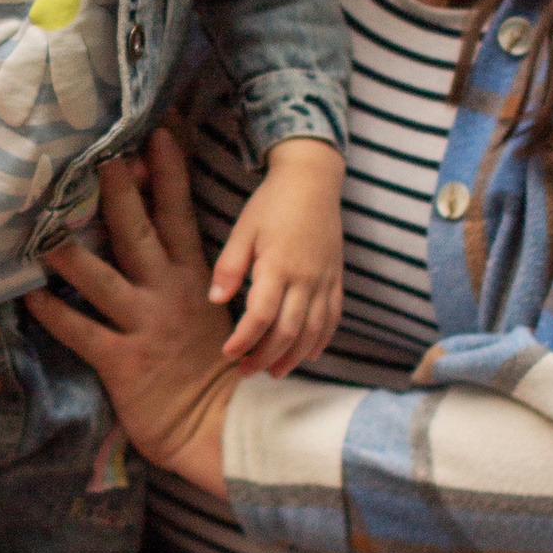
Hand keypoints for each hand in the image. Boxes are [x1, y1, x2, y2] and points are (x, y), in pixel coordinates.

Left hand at [28, 131, 239, 499]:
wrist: (225, 425)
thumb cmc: (217, 367)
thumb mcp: (210, 310)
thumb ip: (183, 272)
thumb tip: (158, 234)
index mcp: (196, 277)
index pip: (180, 213)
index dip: (169, 171)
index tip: (156, 133)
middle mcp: (168, 293)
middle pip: (139, 230)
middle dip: (117, 191)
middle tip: (96, 155)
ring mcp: (145, 325)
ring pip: (101, 277)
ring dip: (69, 251)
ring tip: (40, 226)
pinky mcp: (122, 361)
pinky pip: (80, 331)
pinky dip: (52, 313)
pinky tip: (27, 295)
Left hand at [207, 137, 344, 377]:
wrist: (313, 180)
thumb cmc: (272, 203)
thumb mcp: (244, 229)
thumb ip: (230, 265)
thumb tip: (216, 300)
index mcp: (278, 265)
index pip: (261, 315)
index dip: (245, 340)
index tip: (229, 354)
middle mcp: (305, 277)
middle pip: (288, 331)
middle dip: (266, 357)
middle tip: (246, 373)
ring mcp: (324, 279)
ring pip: (313, 330)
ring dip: (295, 356)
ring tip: (275, 372)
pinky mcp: (336, 277)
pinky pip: (333, 316)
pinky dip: (322, 339)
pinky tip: (310, 354)